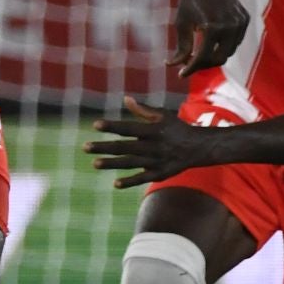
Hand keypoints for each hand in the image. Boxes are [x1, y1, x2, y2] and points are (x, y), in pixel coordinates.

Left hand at [84, 96, 209, 187]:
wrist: (198, 148)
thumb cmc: (176, 128)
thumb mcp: (162, 116)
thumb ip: (142, 110)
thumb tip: (125, 99)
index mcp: (153, 130)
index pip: (128, 128)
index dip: (112, 126)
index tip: (95, 125)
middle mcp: (153, 146)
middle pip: (125, 147)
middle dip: (104, 147)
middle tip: (85, 147)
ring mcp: (156, 161)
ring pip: (130, 163)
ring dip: (112, 164)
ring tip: (94, 163)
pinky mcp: (159, 174)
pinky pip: (143, 178)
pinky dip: (130, 181)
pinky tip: (115, 184)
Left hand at [170, 0, 248, 76]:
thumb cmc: (189, 0)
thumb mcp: (182, 24)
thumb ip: (181, 47)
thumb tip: (173, 66)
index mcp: (212, 27)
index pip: (203, 58)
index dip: (191, 68)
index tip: (181, 74)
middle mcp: (230, 25)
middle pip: (219, 58)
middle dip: (203, 64)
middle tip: (190, 64)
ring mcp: (240, 22)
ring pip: (229, 51)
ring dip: (214, 55)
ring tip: (198, 53)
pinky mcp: (245, 18)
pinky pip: (236, 40)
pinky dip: (225, 45)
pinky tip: (211, 42)